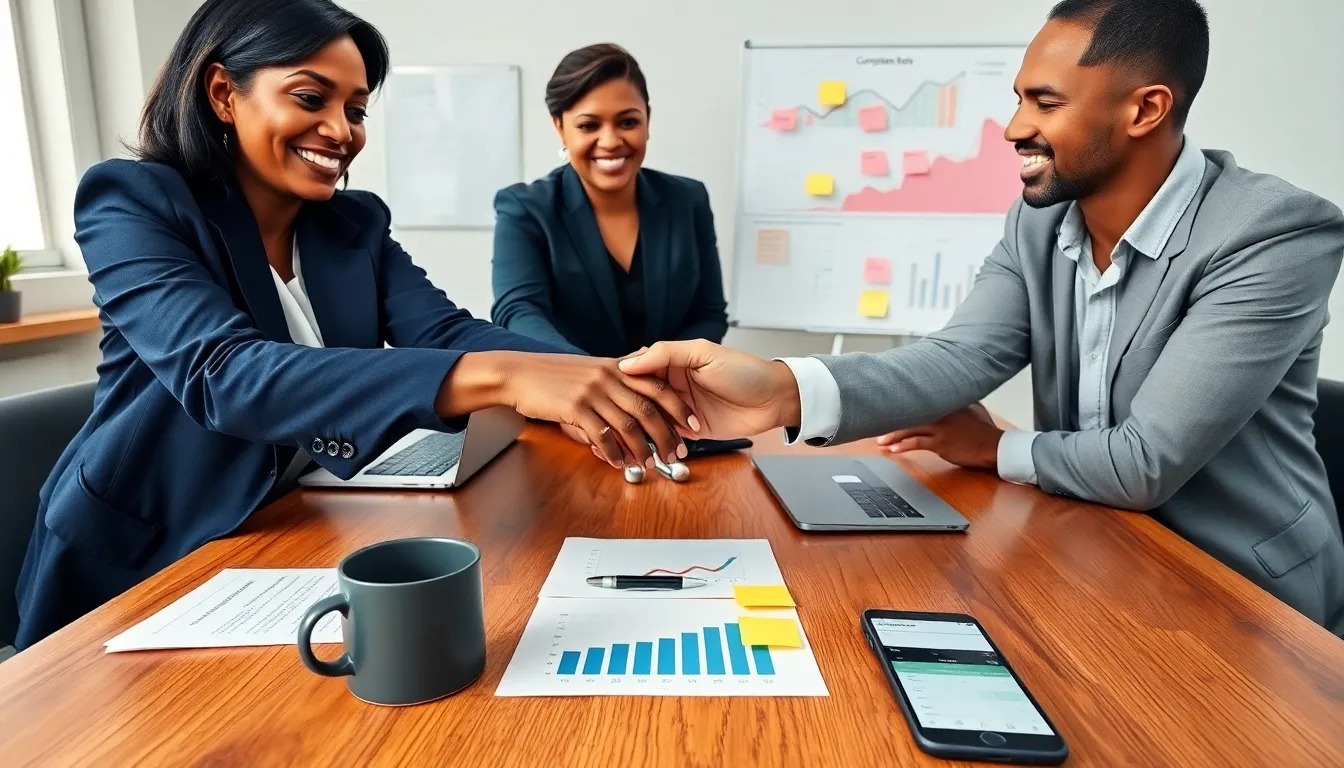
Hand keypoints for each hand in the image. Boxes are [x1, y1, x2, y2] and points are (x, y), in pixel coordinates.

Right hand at [439, 351, 696, 469]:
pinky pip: (601, 434)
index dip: (680, 408)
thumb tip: (639, 383)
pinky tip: (619, 463)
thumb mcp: (591, 367)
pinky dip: (613, 452)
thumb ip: (617, 374)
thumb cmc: (553, 375)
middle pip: (650, 409)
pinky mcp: (575, 407)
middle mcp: (610, 377)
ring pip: (628, 424)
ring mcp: (593, 392)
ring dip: (643, 448)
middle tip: (678, 454)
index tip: (694, 426)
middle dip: (668, 434)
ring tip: (651, 465)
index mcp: (618, 367)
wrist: (519, 372)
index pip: (659, 388)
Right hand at [617, 340, 800, 438]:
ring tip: (622, 437)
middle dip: (627, 409)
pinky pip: (668, 437)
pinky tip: (641, 448)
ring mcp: (680, 409)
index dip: (622, 381)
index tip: (603, 389)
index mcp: (673, 363)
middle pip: (640, 398)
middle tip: (610, 418)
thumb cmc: (743, 370)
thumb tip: (627, 364)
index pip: (638, 371)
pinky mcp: (691, 430)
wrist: (774, 398)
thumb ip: (665, 354)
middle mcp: (673, 386)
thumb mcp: (702, 354)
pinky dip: (656, 442)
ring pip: (651, 419)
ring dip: (640, 429)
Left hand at [874, 403, 1001, 470]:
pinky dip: (904, 446)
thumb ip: (955, 399)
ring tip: (880, 441)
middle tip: (875, 424)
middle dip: (890, 419)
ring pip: (910, 428)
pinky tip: (894, 450)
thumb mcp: (971, 407)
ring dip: (893, 436)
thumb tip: (944, 394)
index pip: (917, 398)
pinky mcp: (941, 443)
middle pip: (909, 412)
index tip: (885, 403)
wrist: (993, 446)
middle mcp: (941, 411)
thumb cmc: (982, 429)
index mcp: (946, 401)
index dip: (900, 402)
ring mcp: (941, 427)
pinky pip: (917, 443)